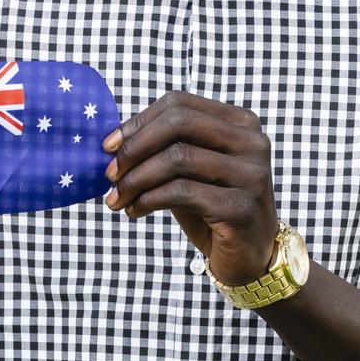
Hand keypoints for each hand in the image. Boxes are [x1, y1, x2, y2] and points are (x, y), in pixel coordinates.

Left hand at [103, 91, 278, 284]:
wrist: (250, 256)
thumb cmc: (213, 207)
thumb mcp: (190, 171)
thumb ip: (165, 148)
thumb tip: (114, 141)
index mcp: (240, 122)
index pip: (179, 104)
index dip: (139, 121)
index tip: (108, 145)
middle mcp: (251, 142)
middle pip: (179, 122)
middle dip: (135, 146)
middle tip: (109, 172)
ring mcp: (250, 174)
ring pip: (177, 158)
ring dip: (136, 179)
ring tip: (116, 198)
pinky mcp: (240, 208)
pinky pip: (181, 192)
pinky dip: (149, 199)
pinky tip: (135, 210)